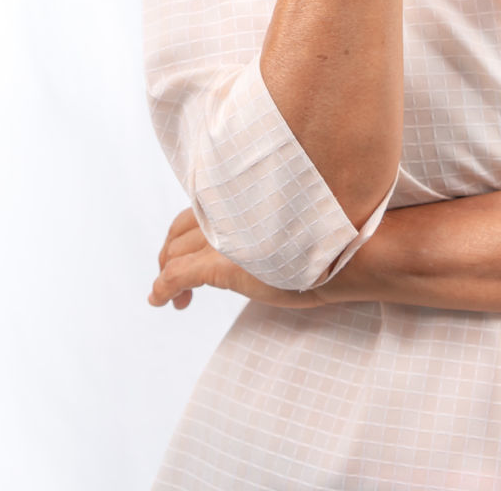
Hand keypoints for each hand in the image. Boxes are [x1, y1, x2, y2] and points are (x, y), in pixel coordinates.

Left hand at [148, 208, 326, 310]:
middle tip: (176, 279)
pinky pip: (177, 277)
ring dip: (167, 275)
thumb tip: (257, 236)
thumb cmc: (323, 240)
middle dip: (170, 255)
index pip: (195, 212)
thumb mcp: (285, 220)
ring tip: (178, 300)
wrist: (341, 256)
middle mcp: (226, 214)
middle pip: (178, 233)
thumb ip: (260, 222)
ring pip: (174, 255)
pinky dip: (163, 289)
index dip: (183, 234)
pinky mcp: (220, 266)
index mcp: (238, 200)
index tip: (186, 254)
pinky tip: (159, 300)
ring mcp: (221, 239)